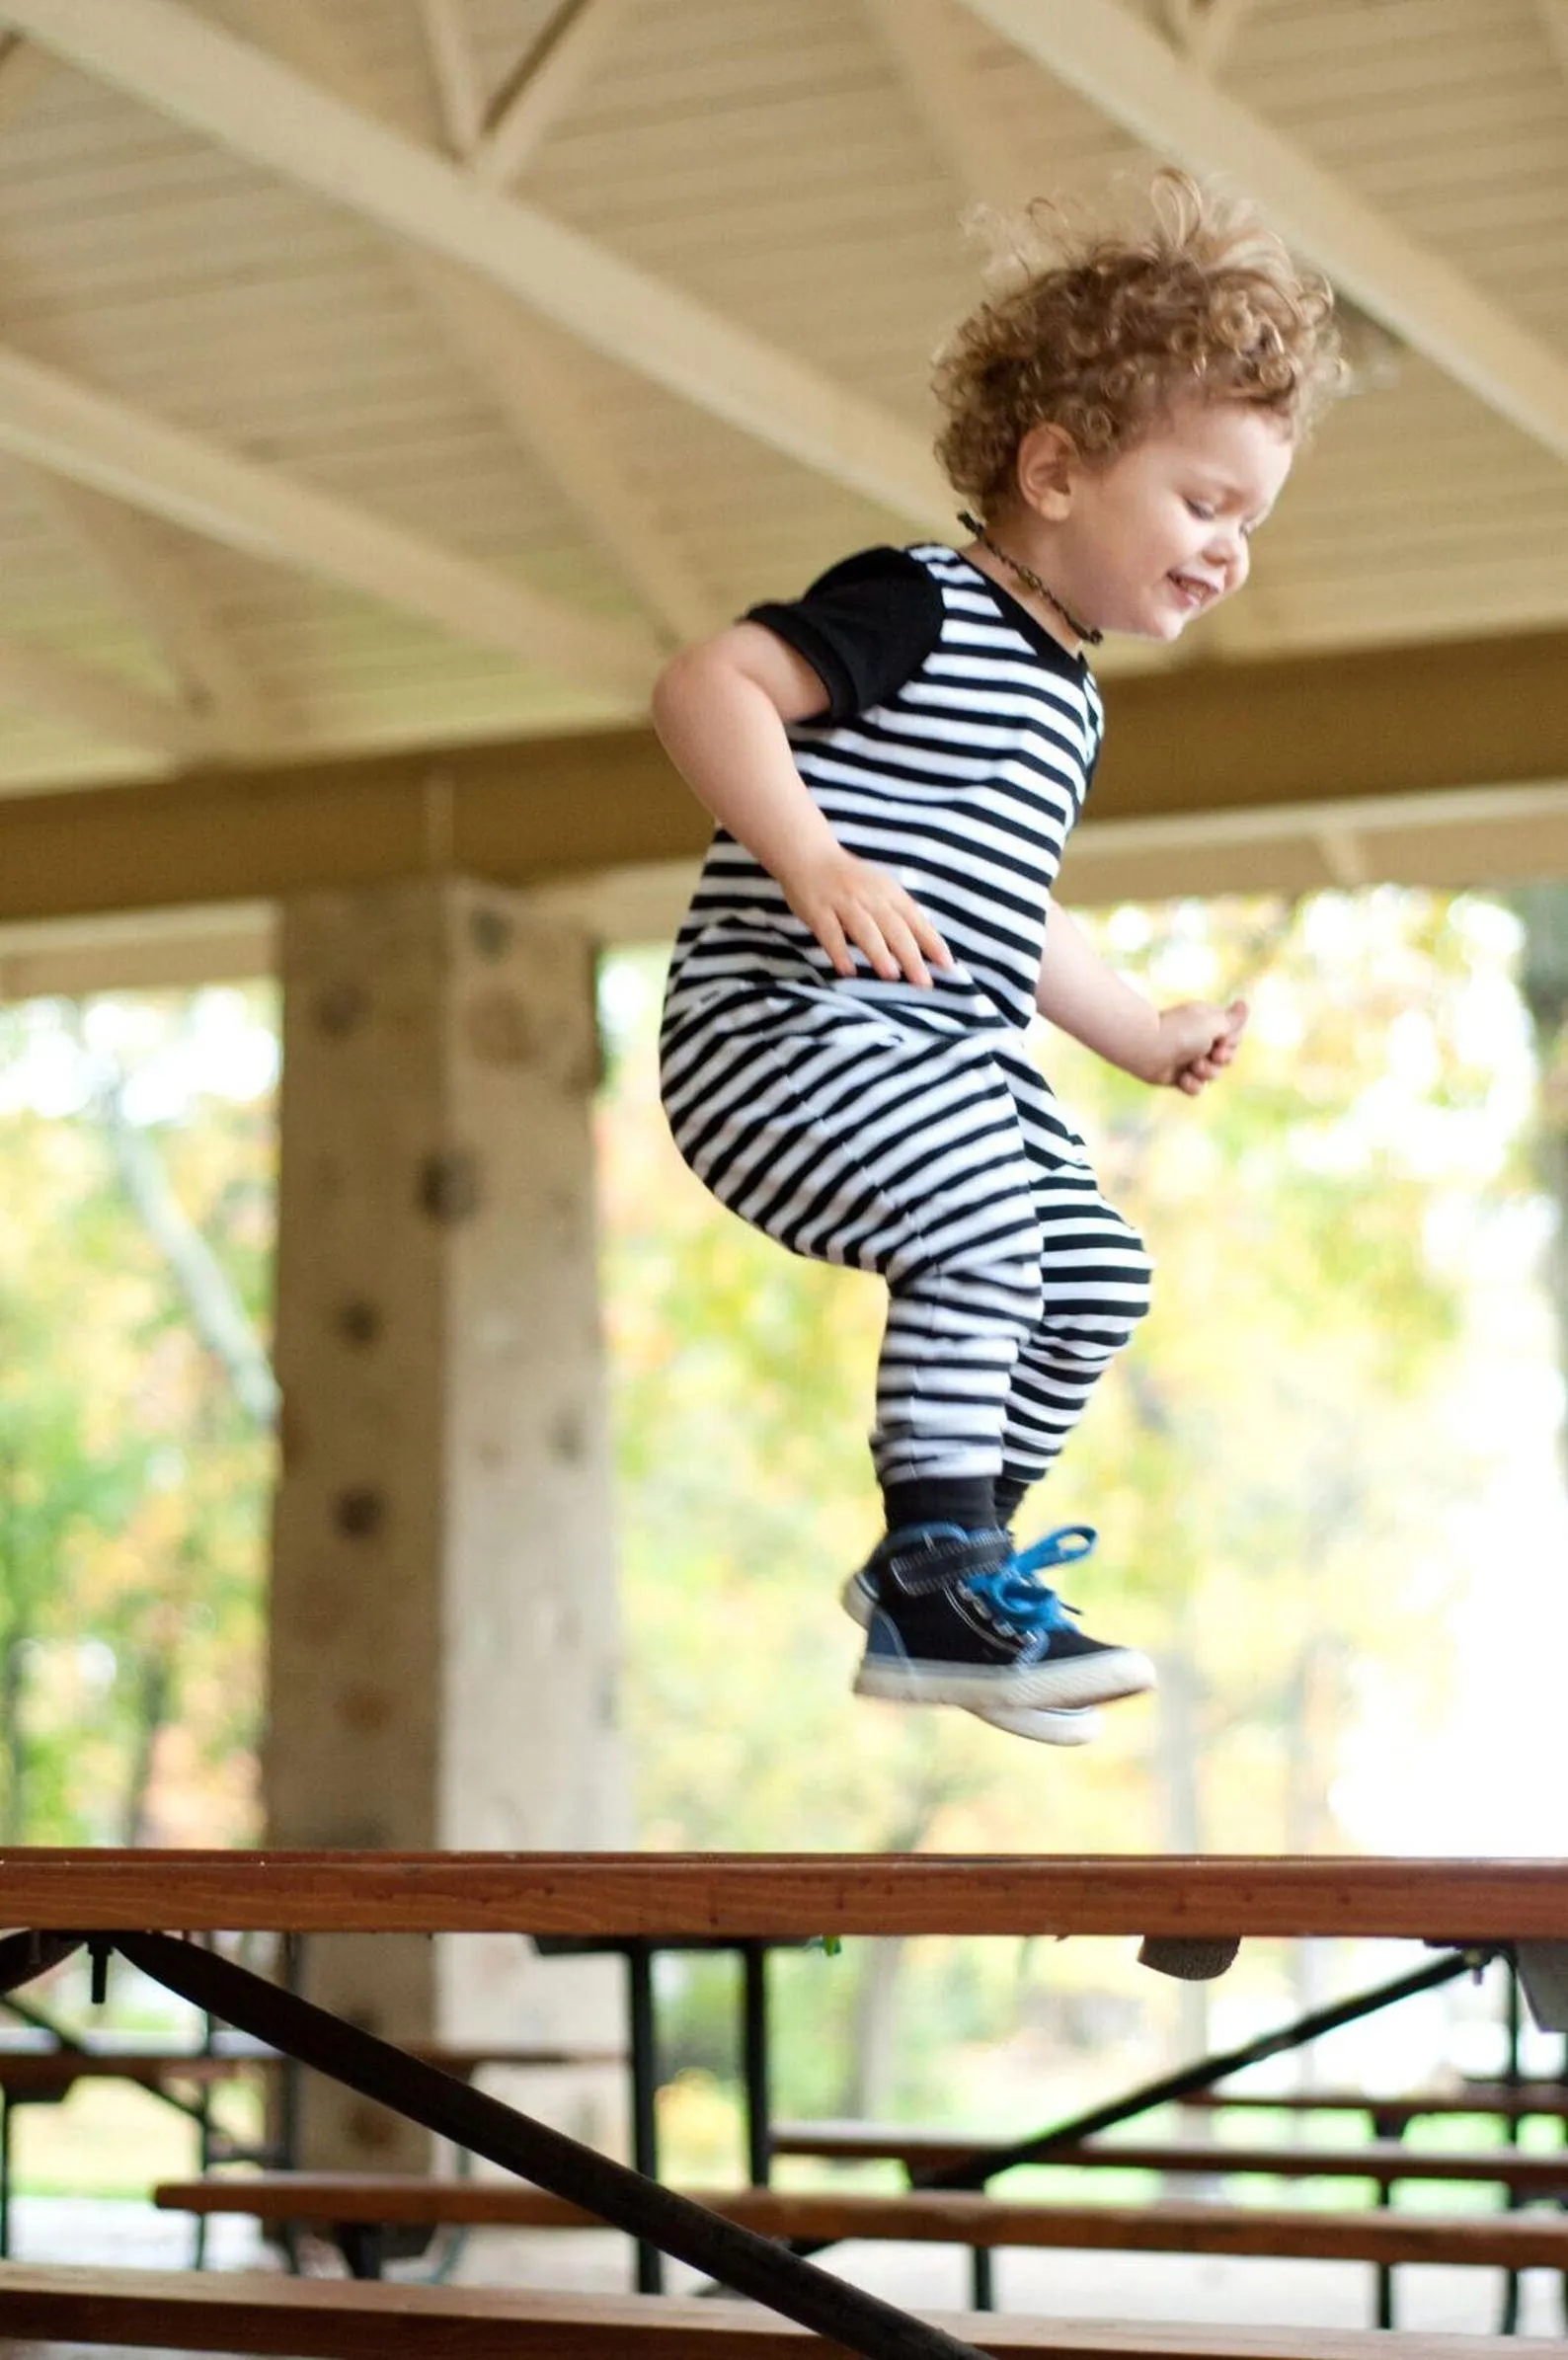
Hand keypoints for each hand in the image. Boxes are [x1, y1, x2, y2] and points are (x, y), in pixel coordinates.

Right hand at [781, 845, 953, 987]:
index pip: (916, 920)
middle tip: (924, 982)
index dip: (932, 942)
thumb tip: (927, 944)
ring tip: (892, 975)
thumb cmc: (850, 879)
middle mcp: (870, 898)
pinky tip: (847, 970)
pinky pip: (830, 934)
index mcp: (889, 893)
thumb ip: (899, 914)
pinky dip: (839, 952)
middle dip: (911, 956)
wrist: (808, 853)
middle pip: (895, 929)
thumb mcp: (880, 889)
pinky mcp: (818, 911)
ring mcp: (843, 904)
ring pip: (865, 930)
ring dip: (878, 952)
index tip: (948, 966)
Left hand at [1148, 997, 1247, 1093]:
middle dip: (1222, 1059)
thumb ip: (1233, 1020)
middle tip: (1213, 1055)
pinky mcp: (1178, 1077)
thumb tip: (1243, 1005)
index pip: (1234, 1037)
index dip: (1233, 1042)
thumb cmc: (1181, 1031)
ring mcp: (1189, 1059)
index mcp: (1209, 1023)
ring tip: (1193, 1066)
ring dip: (1207, 1072)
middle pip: (1227, 1058)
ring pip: (1213, 1075)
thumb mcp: (1213, 1021)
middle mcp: (1200, 1040)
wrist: (1146, 1047)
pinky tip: (1183, 1078)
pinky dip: (1192, 1085)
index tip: (1224, 1040)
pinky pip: (1196, 1088)